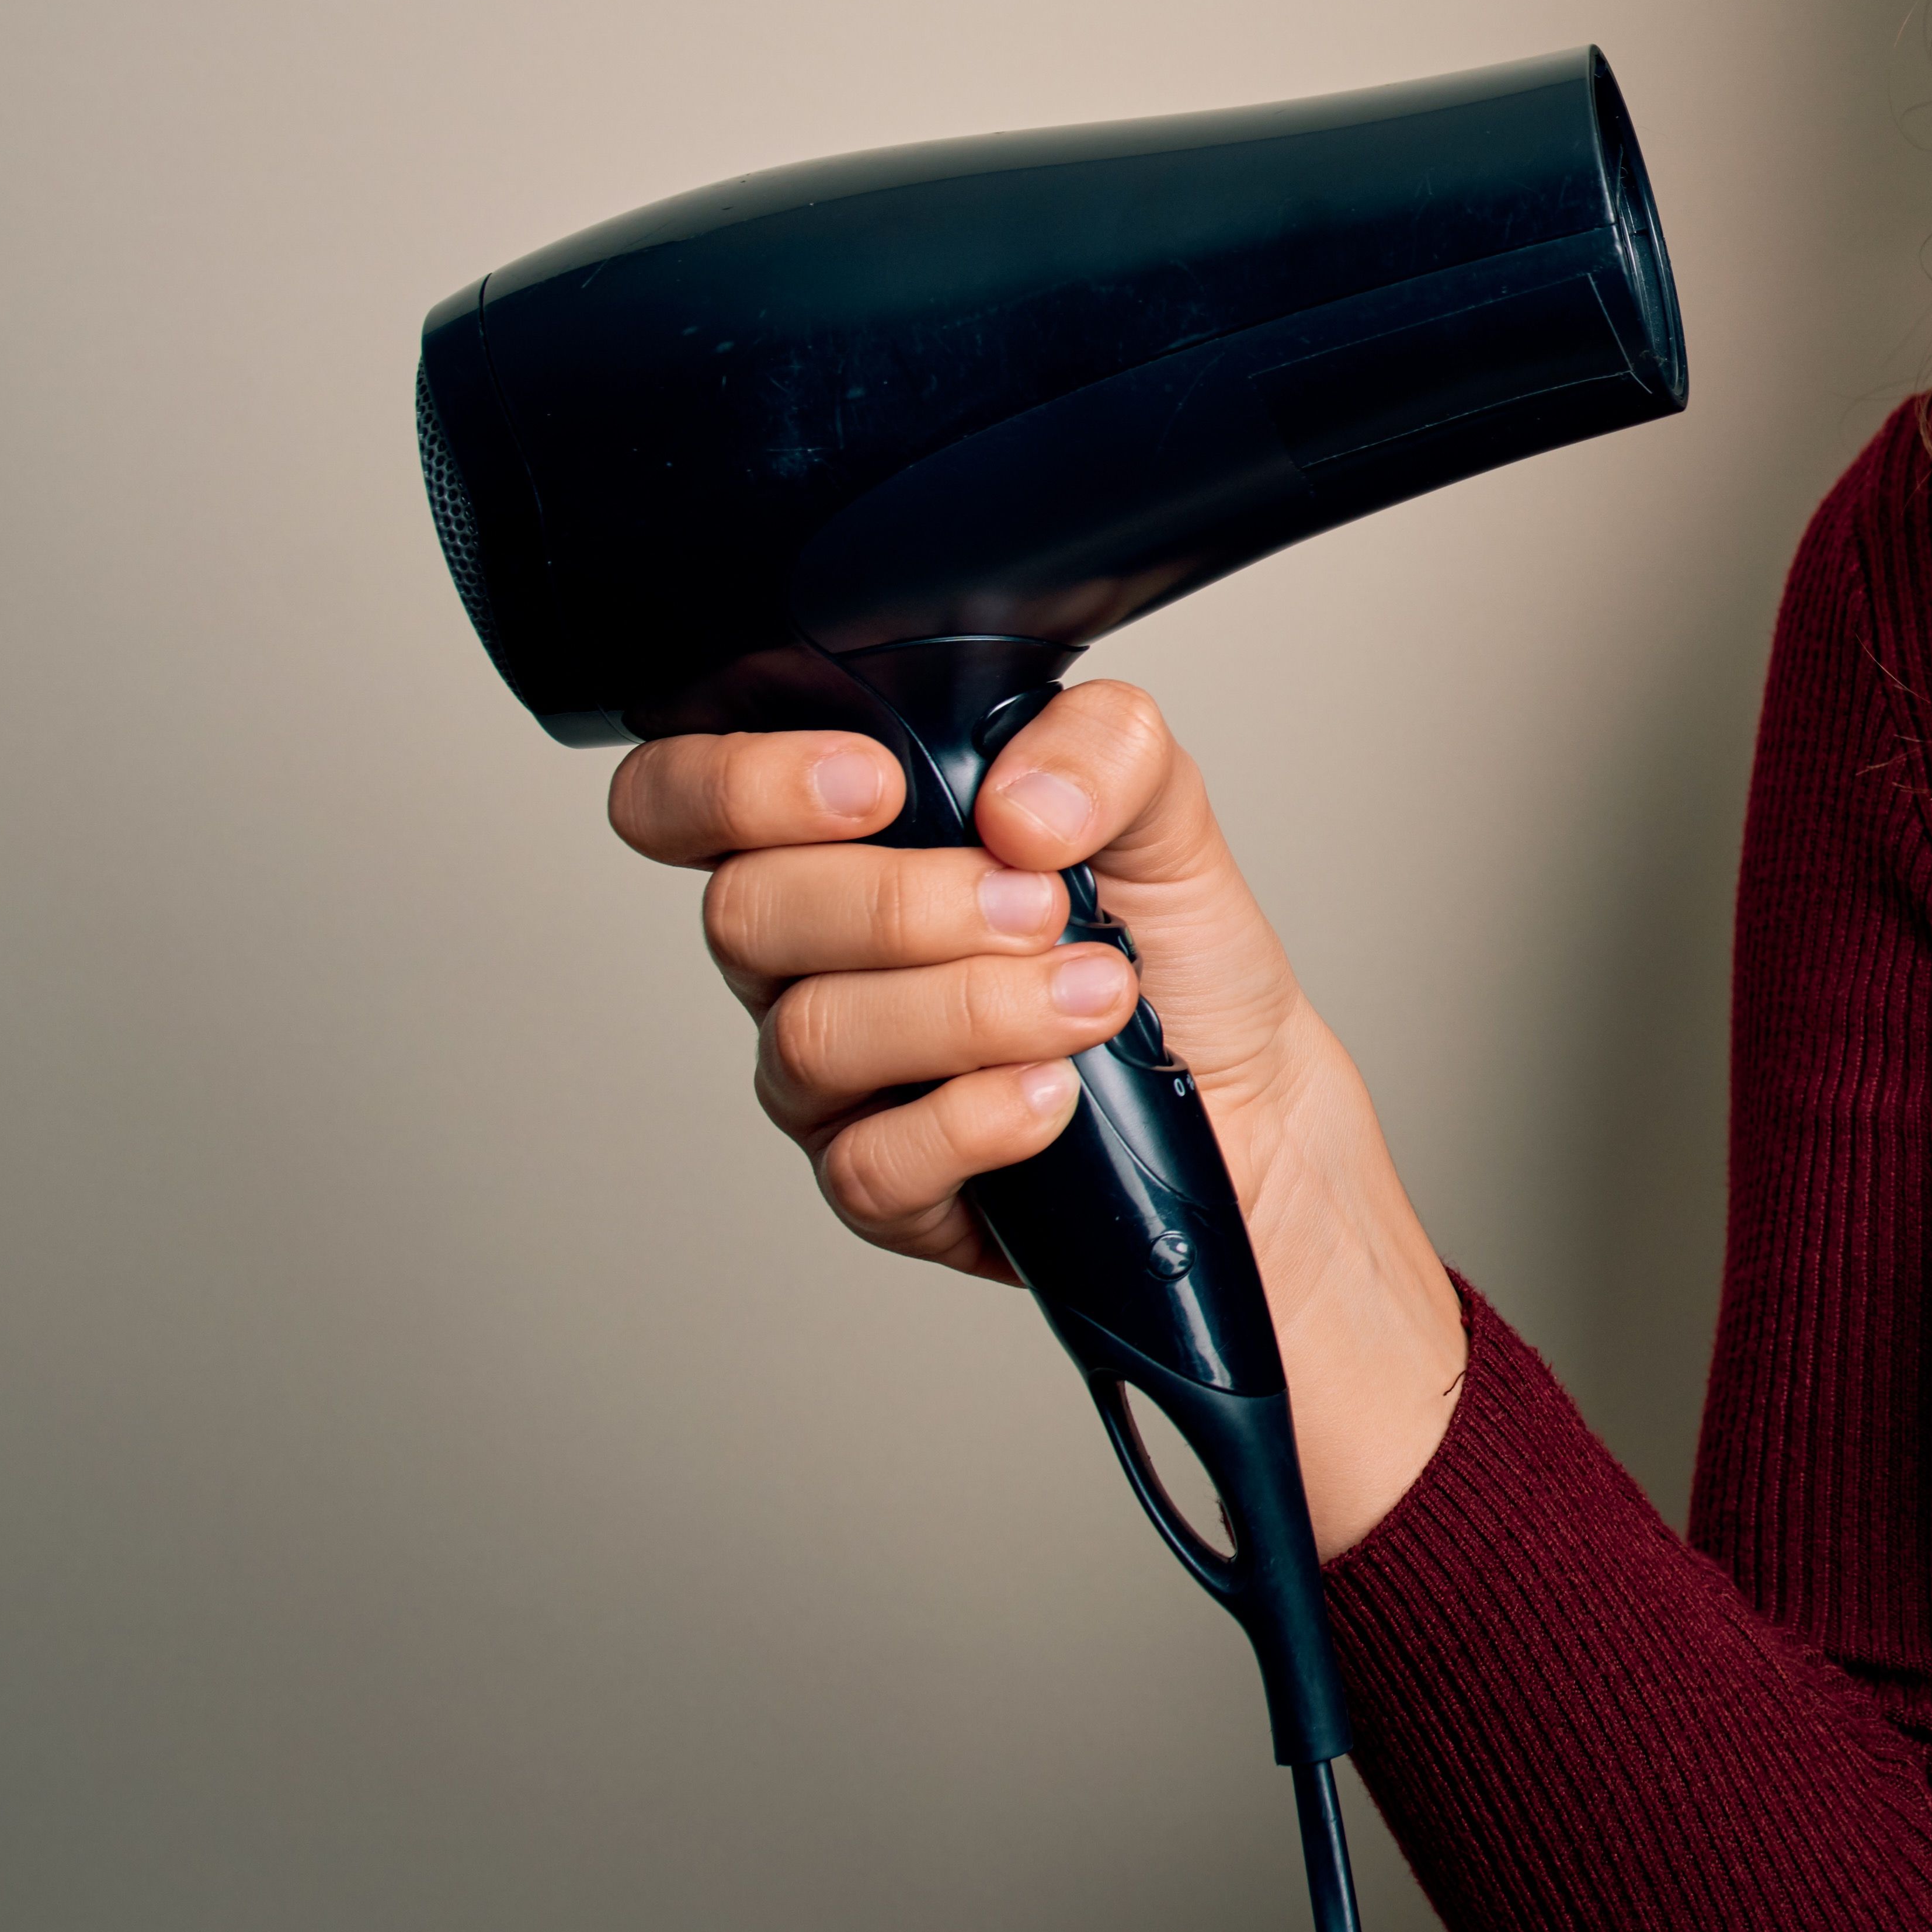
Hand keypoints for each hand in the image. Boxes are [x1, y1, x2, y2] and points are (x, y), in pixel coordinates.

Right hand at [606, 682, 1470, 1548]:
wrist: (1252, 1095)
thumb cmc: (1176, 946)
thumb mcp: (1163, 808)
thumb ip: (1099, 744)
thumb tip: (1016, 805)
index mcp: (840, 841)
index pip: (679, 798)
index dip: (738, 784)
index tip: (880, 784)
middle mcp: (808, 958)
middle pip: (745, 915)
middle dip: (906, 904)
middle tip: (1043, 906)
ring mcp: (830, 1080)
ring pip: (811, 1039)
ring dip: (972, 1008)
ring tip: (1094, 994)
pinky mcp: (883, 1187)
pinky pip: (871, 1163)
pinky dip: (977, 1117)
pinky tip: (1057, 1092)